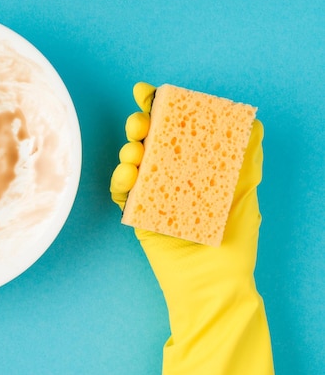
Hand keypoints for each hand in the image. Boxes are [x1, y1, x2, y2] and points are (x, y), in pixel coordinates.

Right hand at [111, 83, 274, 374]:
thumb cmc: (234, 240)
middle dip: (138, 126)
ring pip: (131, 164)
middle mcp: (172, 176)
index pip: (173, 130)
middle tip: (140, 125)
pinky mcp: (138, 216)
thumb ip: (247, 159)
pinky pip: (123, 194)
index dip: (158, 108)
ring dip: (128, 152)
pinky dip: (121, 182)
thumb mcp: (245, 193)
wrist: (214, 283)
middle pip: (147, 141)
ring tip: (134, 154)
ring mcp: (153, 195)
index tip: (145, 91)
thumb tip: (254, 123)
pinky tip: (127, 177)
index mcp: (194, 166)